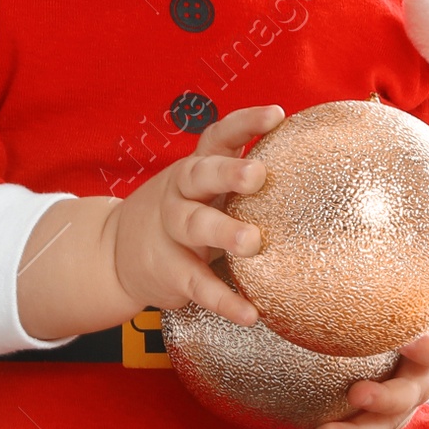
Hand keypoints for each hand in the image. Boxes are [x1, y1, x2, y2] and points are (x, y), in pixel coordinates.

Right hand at [105, 104, 286, 325]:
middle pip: (201, 175)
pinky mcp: (169, 271)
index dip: (245, 124)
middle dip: (228, 173)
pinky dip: (223, 299)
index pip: (218, 137)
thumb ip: (242, 179)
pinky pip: (197, 284)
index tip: (277, 115)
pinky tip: (250, 313)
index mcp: (196, 168)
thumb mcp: (205, 189)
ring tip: (252, 242)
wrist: (113, 253)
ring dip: (222, 231)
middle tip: (258, 174)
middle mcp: (181, 193)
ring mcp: (171, 231)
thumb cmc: (182, 214)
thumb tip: (315, 167)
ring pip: (194, 225)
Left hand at [286, 289, 428, 428]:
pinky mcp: (380, 422)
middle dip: (383, 400)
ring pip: (380, 428)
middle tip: (357, 394)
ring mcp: (401, 409)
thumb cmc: (414, 313)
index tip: (409, 341)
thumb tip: (370, 228)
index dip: (426, 347)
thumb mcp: (419, 296)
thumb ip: (404, 278)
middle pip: (407, 398)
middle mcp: (422, 384)